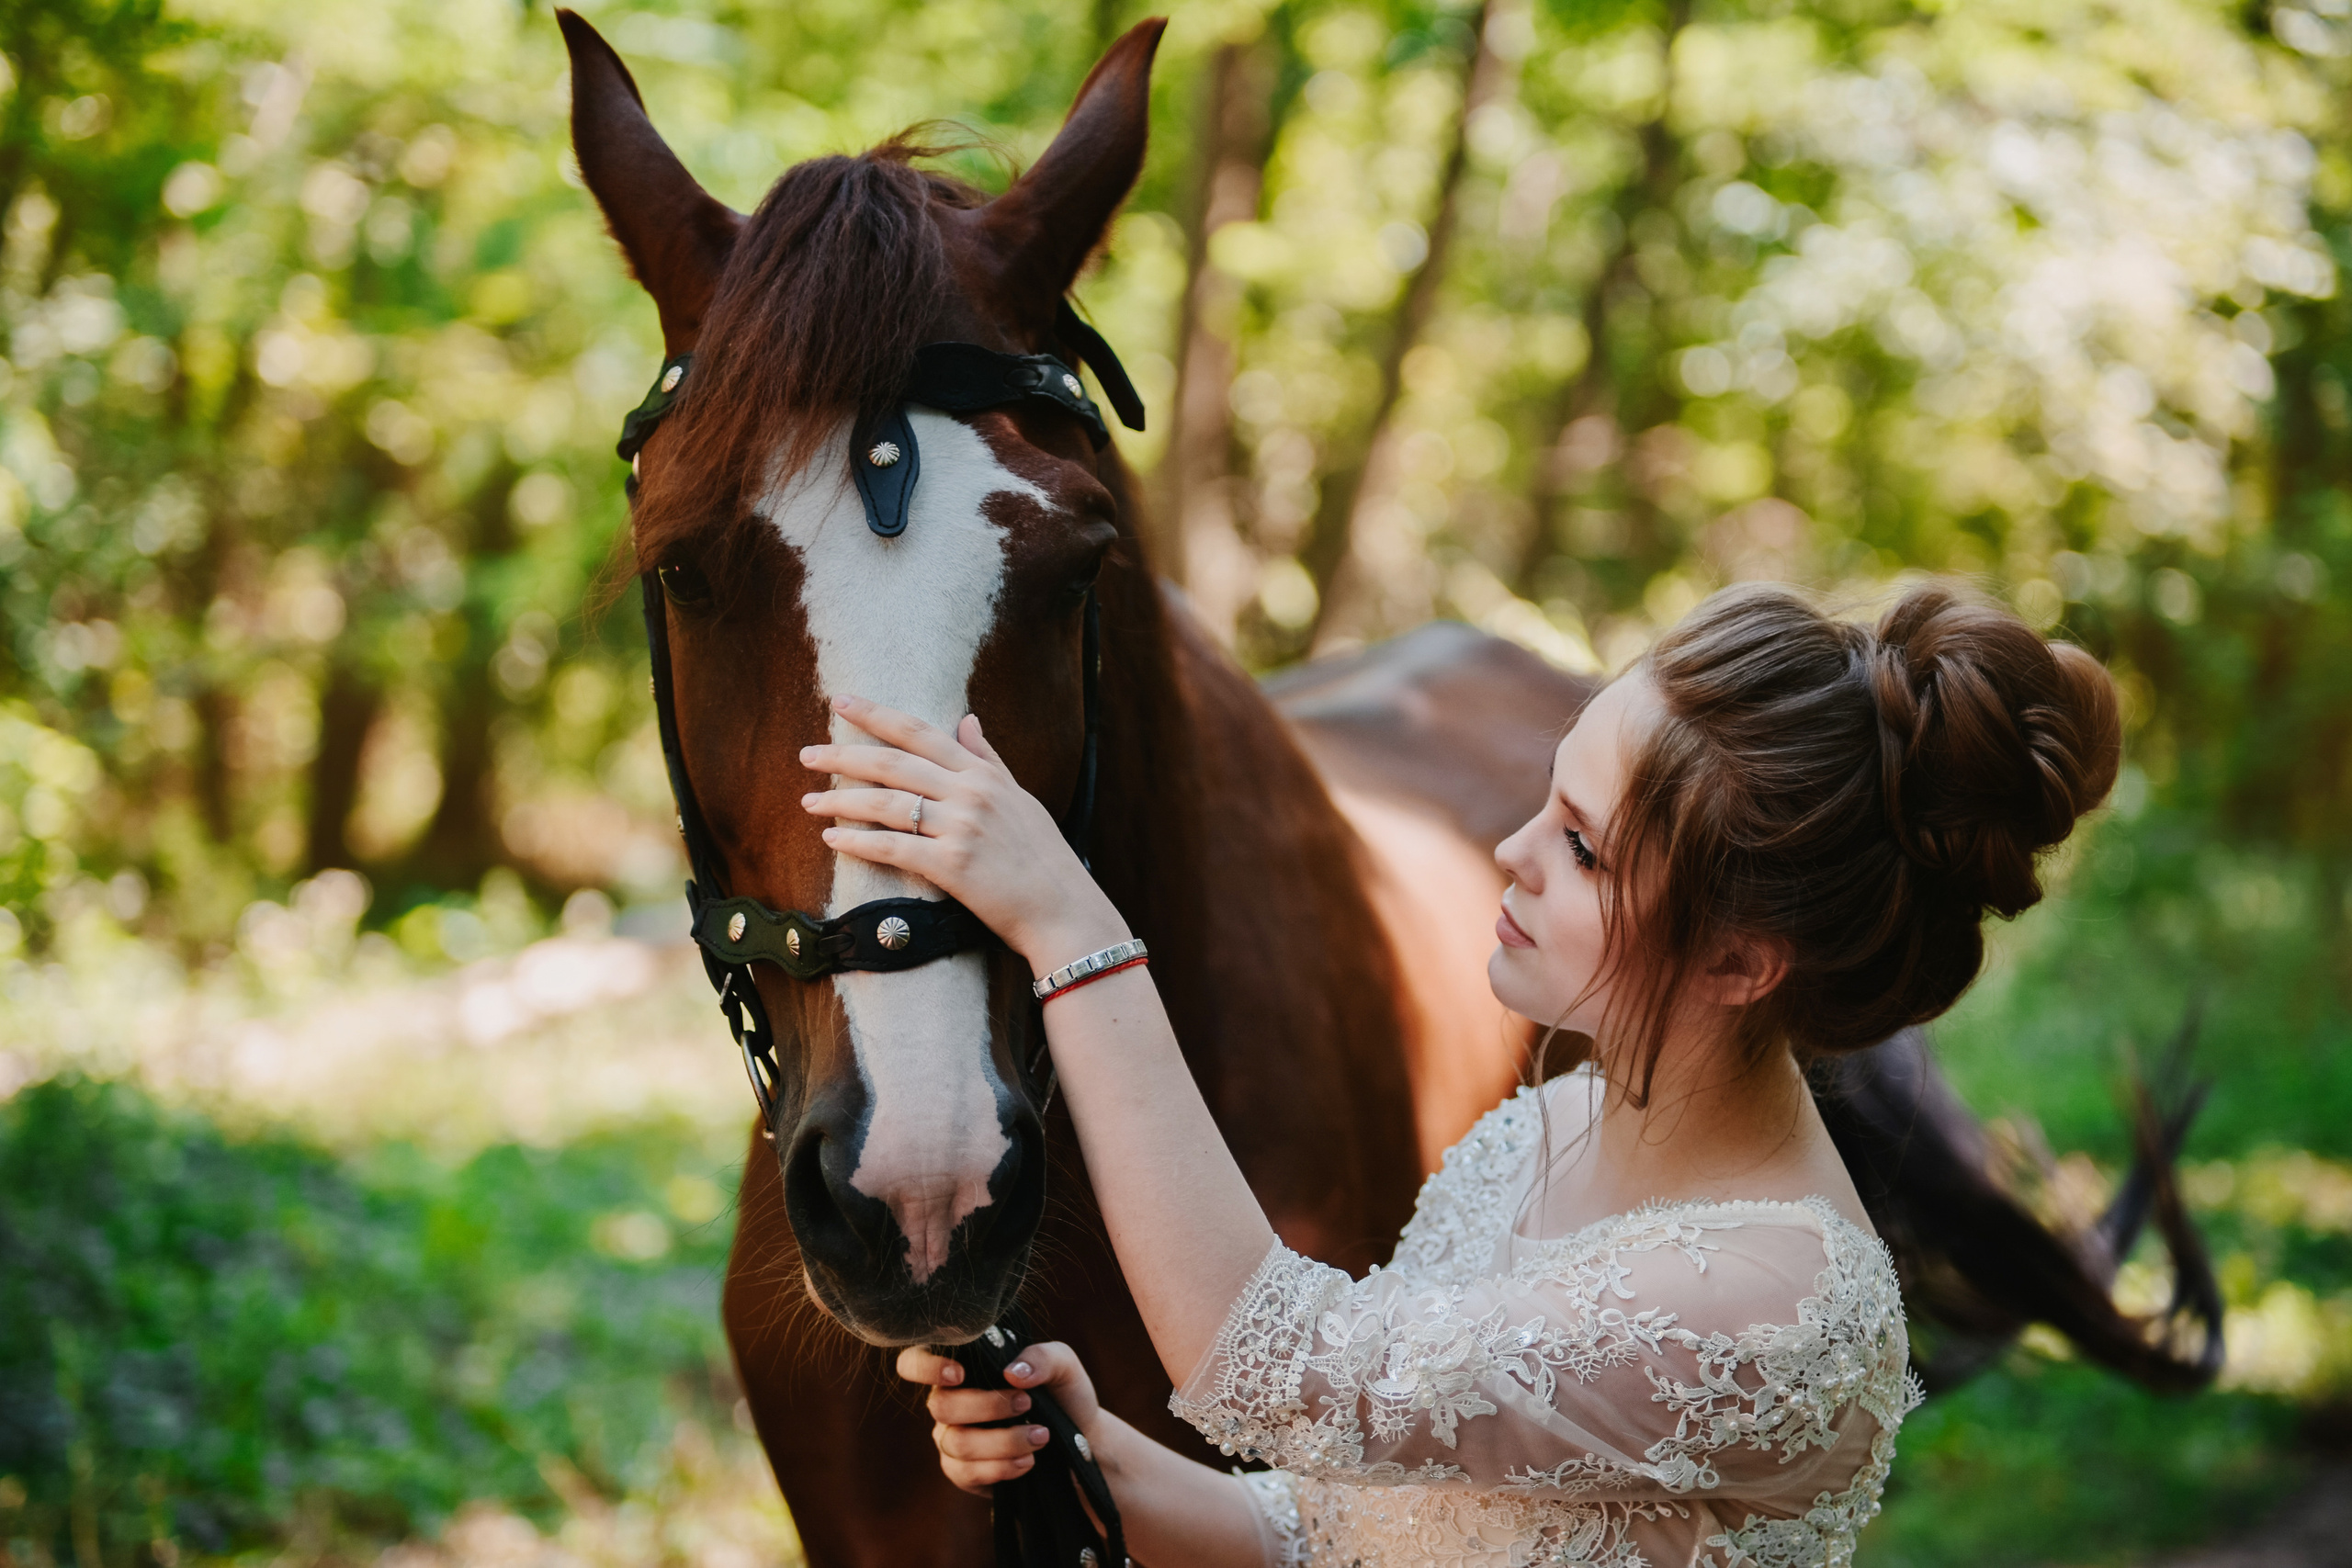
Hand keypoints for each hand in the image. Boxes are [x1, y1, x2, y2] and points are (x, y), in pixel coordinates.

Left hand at [800, 695, 1127, 969]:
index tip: (841, 701)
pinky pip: (892, 847)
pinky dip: (857, 842)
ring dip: (840, 801)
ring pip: (886, 803)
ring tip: (809, 802)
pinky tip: (832, 839)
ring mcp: (961, 828)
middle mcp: (970, 793)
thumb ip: (988, 759)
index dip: (877, 715)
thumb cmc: (1043, 857)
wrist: (1064, 910)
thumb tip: (967, 719)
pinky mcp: (952, 866)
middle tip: (807, 754)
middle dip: (843, 755)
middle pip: (893, 763)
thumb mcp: (1019, 798)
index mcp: (982, 773)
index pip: (919, 732)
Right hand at [896, 1340, 1102, 1496]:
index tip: (960, 1373)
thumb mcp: (1063, 1365)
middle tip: (1028, 1404)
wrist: (1081, 1439)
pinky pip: (964, 1473)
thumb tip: (1011, 1373)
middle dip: (987, 1406)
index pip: (916, 1361)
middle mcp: (950, 1400)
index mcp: (964, 1367)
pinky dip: (999, 1468)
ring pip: (957, 1442)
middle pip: (941, 1405)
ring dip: (1003, 1441)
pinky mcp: (963, 1471)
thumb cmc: (1063, 1393)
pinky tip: (1027, 1462)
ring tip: (1040, 1437)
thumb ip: (1041, 1358)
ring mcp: (952, 1437)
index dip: (926, 1367)